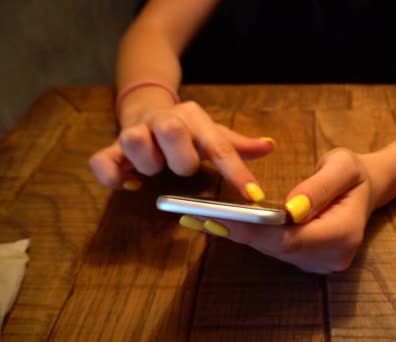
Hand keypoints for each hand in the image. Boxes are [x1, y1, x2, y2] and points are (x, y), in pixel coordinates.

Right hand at [89, 87, 272, 200]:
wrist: (147, 108)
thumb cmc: (188, 130)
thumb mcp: (213, 134)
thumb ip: (238, 145)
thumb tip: (269, 146)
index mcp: (194, 119)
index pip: (219, 146)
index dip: (236, 173)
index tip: (252, 196)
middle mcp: (163, 121)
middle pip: (171, 130)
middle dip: (182, 158)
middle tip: (185, 169)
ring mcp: (134, 133)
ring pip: (134, 140)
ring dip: (148, 162)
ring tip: (155, 171)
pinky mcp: (111, 149)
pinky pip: (101, 162)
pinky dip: (113, 177)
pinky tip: (131, 184)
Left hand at [180, 148, 379, 273]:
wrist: (365, 189)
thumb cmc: (353, 173)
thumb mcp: (342, 165)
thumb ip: (319, 186)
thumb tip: (291, 209)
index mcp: (344, 234)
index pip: (292, 239)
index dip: (256, 230)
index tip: (222, 215)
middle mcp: (331, 257)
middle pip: (278, 248)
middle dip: (240, 231)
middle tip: (199, 214)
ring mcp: (319, 263)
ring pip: (274, 251)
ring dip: (240, 234)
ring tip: (202, 217)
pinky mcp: (308, 261)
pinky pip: (276, 249)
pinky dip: (251, 235)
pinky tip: (225, 222)